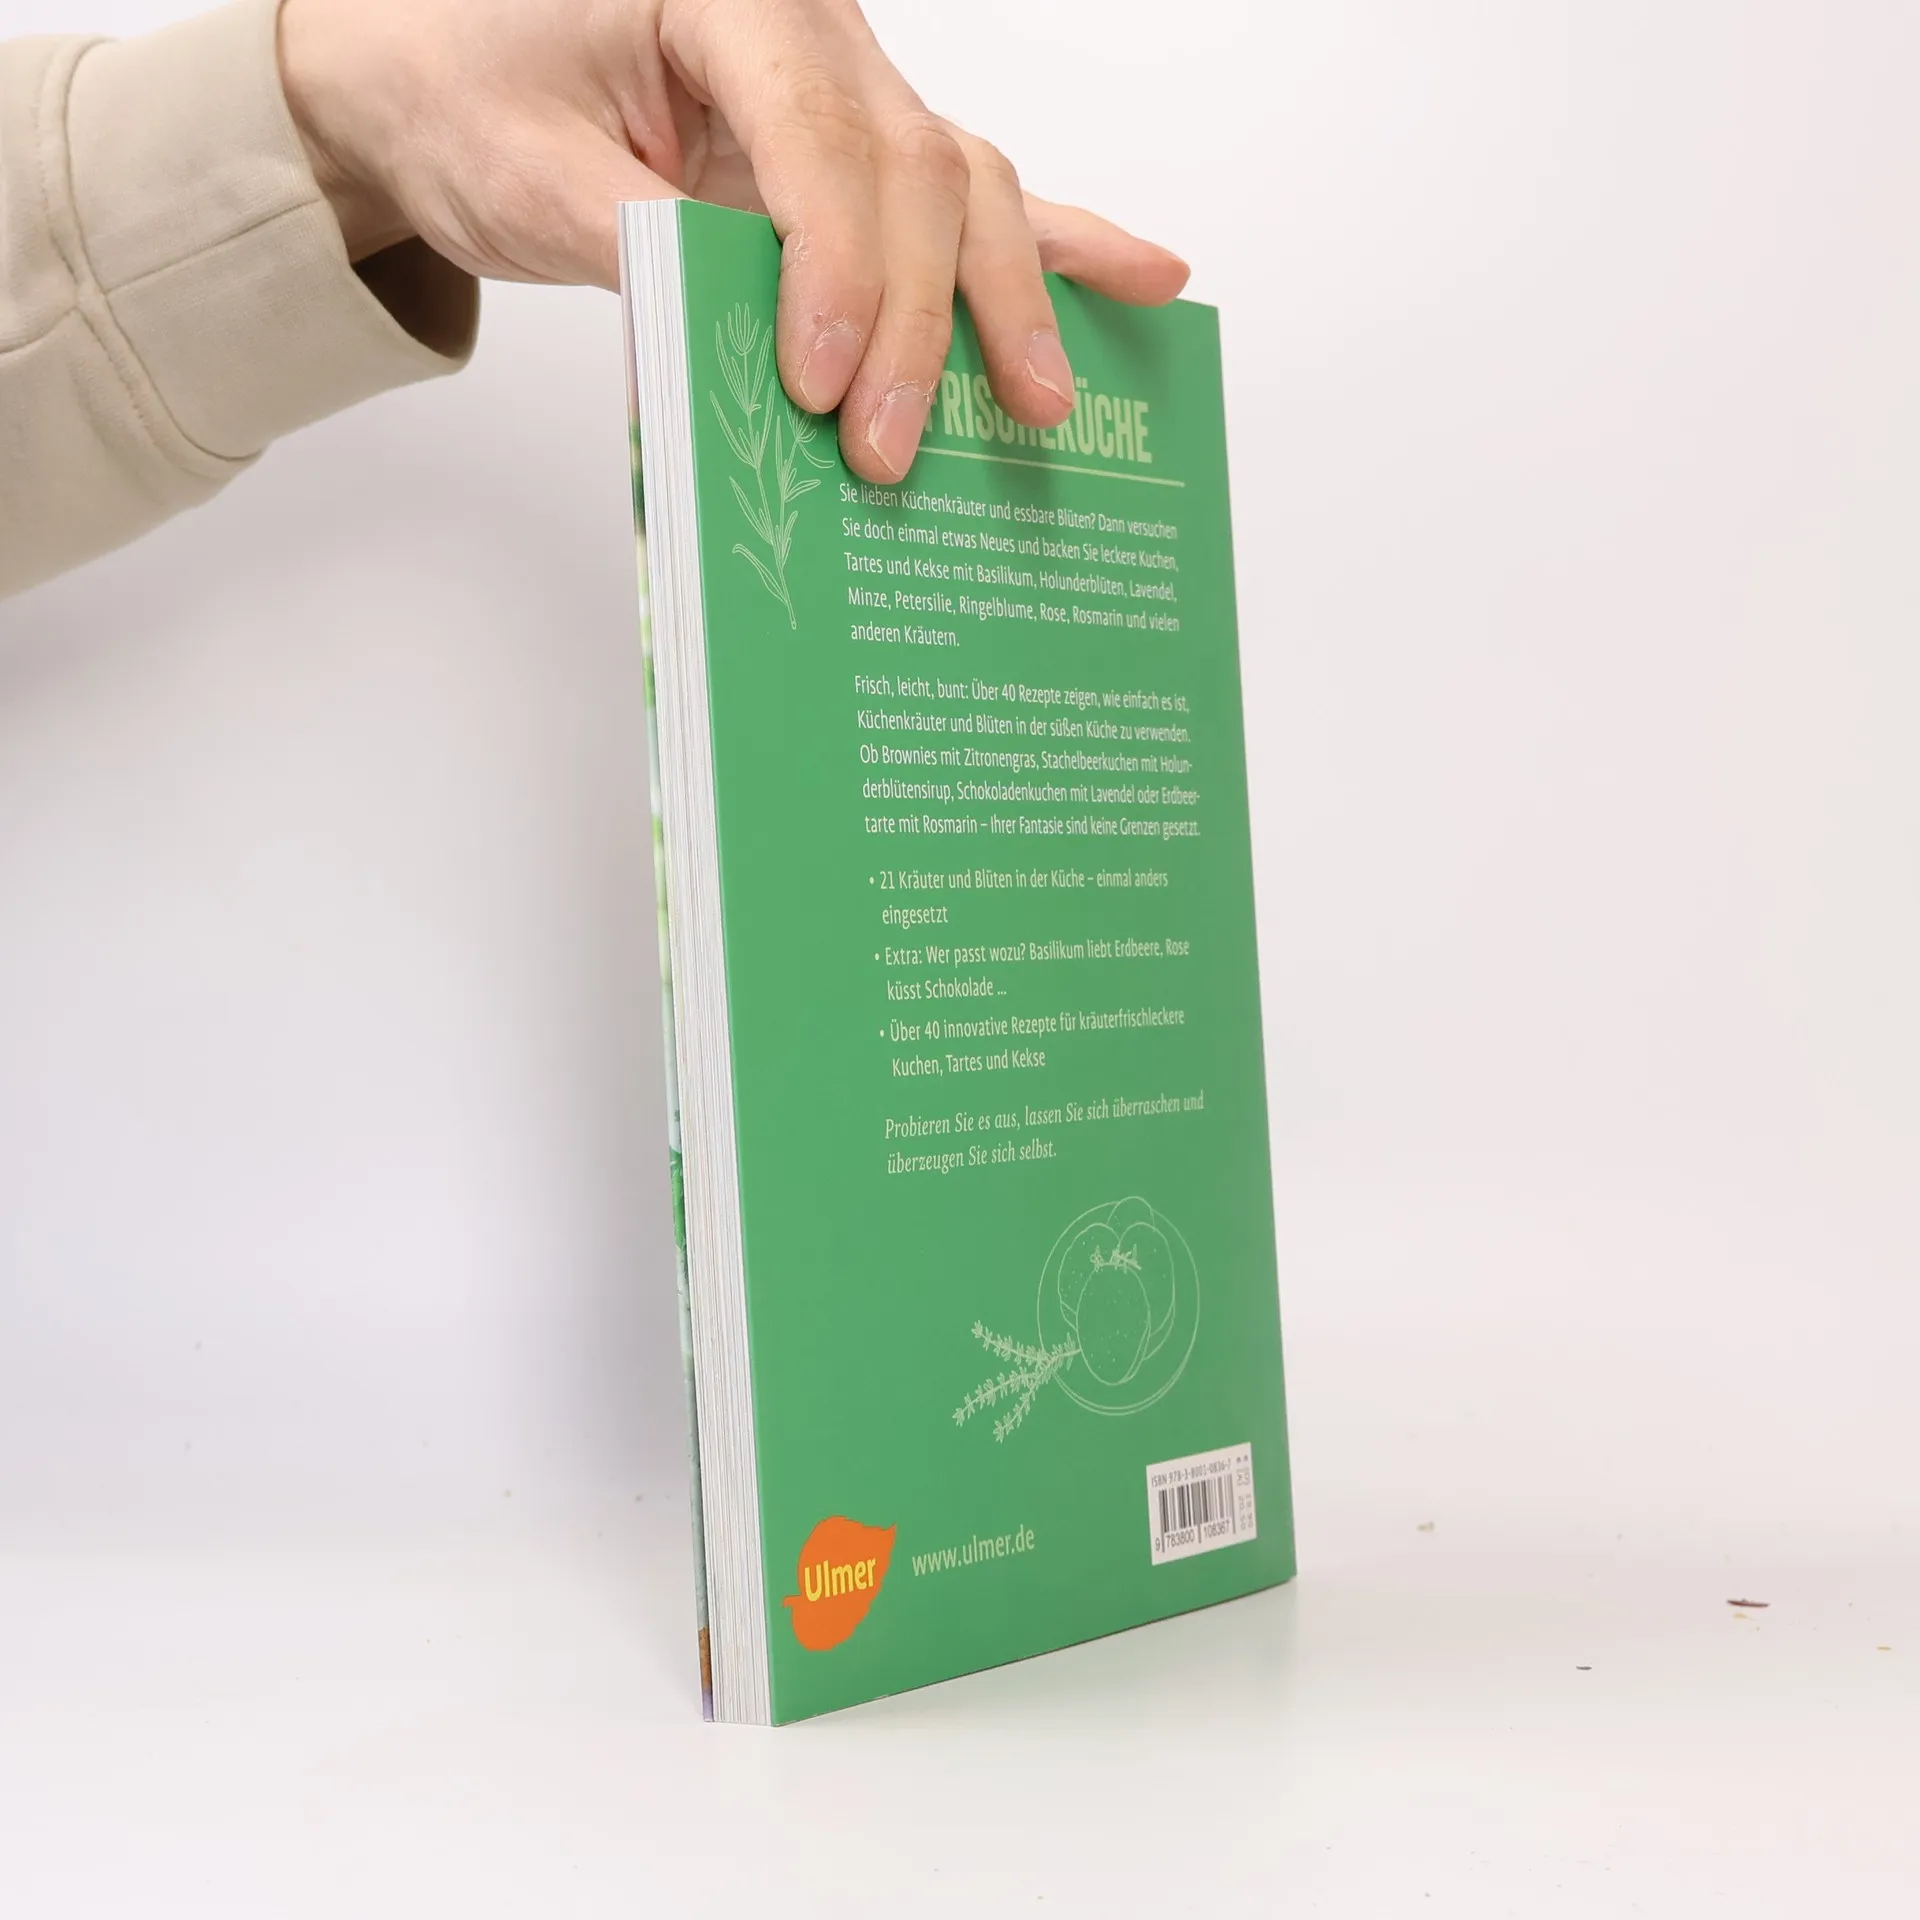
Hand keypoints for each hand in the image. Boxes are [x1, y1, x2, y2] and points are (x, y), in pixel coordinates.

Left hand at [276, 0, 1188, 484]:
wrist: (429, 58)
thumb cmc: (459, 89)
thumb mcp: (532, 177)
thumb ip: (655, 253)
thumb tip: (767, 360)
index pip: (820, 142)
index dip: (837, 275)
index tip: (823, 389)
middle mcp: (810, 23)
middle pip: (914, 174)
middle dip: (917, 323)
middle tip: (891, 451)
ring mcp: (844, 79)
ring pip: (961, 183)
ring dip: (1007, 298)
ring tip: (1042, 399)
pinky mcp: (850, 144)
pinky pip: (966, 187)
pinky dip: (1054, 239)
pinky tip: (1145, 274)